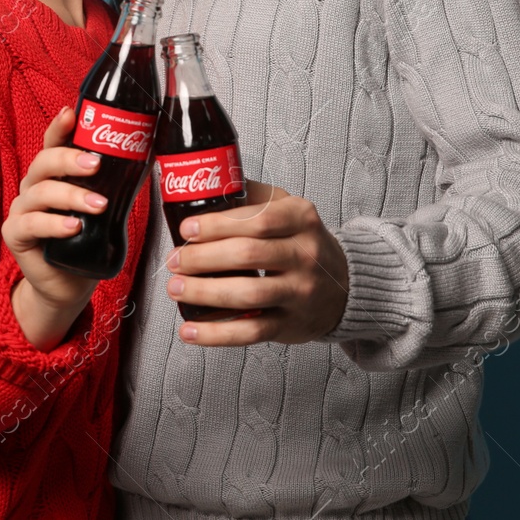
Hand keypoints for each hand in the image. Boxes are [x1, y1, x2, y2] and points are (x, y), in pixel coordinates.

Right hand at [1, 106, 105, 348]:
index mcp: (53, 175)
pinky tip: (73, 227)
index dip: (59, 127)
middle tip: (97, 165)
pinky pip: (31, 223)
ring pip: (40, 192)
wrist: (69, 285)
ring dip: (72, 195)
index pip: (52, 143)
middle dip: (70, 160)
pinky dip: (54, 223)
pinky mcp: (15, 234)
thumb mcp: (105, 211)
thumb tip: (147, 158)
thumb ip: (115, 186)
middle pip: (43, 162)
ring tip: (98, 206)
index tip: (71, 113)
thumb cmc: (87, 243)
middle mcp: (33, 187)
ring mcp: (21, 210)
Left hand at [163, 180, 349, 345]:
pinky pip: (250, 330)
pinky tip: (189, 330)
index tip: (187, 229)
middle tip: (175, 260)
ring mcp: (300, 292)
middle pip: (247, 255)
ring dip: (204, 293)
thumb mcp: (289, 209)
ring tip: (176, 288)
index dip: (217, 225)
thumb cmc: (303, 243)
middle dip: (202, 258)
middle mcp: (305, 254)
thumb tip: (204, 186)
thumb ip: (252, 196)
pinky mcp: (290, 324)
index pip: (257, 220)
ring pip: (248, 294)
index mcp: (301, 218)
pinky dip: (216, 334)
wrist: (344, 286)